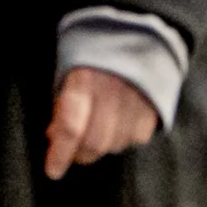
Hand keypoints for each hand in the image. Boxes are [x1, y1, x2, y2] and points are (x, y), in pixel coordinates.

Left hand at [43, 67, 159, 179]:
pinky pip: (135, 138)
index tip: (53, 171)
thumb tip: (53, 138)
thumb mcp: (68, 73)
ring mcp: (136, 100)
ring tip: (94, 131)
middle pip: (96, 142)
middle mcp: (112, 90)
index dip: (60, 153)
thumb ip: (62, 105)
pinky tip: (115, 126)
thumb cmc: (92, 59)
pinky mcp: (154, 108)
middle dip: (79, 154)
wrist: (134, 35)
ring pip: (116, 144)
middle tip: (72, 151)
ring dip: (101, 147)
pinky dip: (122, 139)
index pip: (71, 126)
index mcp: (84, 78)